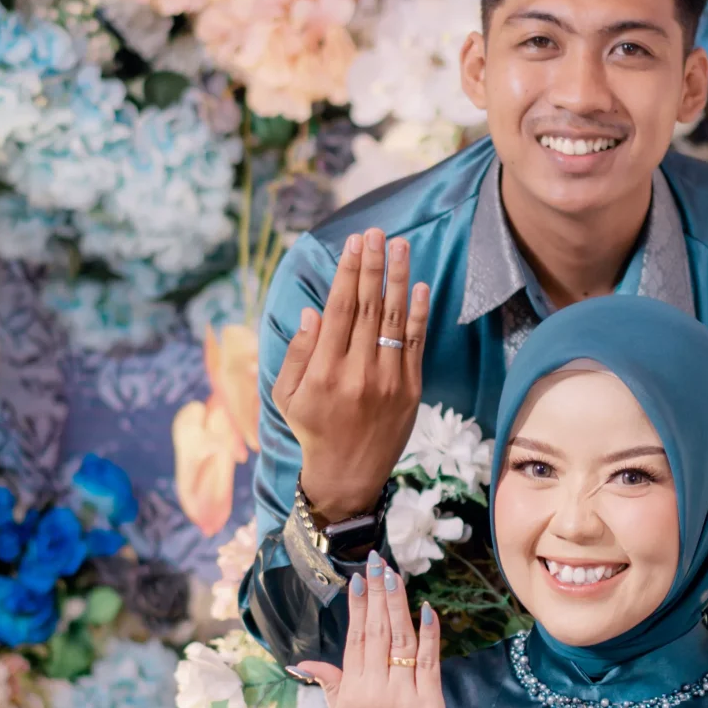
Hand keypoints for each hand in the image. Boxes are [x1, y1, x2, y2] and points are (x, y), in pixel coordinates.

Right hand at [274, 229, 429, 522]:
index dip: (348, 274)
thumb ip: (298, 352)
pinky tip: (421, 286)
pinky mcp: (410, 391)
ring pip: (395, 320)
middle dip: (373, 266)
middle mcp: (357, 374)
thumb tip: (313, 311)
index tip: (353, 244)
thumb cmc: (312, 428)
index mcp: (324, 373)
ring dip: (400, 279)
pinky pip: (416, 344)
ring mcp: (388, 382)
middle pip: (369, 308)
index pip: (340, 310)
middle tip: (377, 233)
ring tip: (401, 246)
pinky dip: (419, 314)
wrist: (348, 474)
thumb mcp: (287, 395)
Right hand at [298, 553, 444, 707]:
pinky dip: (428, 636)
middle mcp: (375, 692)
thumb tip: (303, 663)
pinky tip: (427, 611)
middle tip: (377, 563)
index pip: (354, 639)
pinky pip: (428, 664)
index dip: (357, 607)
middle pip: (377, 633)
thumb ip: (330, 686)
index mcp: (352, 694)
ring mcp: (403, 698)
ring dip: (399, 606)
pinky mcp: (430, 706)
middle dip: (377, 595)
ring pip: (401, 642)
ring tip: (396, 576)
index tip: (358, 578)